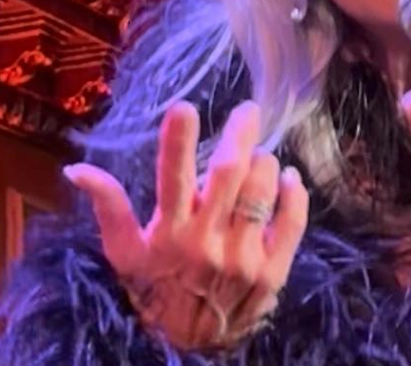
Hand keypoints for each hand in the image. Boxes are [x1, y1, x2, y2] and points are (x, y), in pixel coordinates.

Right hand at [64, 100, 308, 349]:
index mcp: (169, 233)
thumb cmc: (157, 287)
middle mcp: (207, 242)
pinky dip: (295, 194)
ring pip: (261, 191)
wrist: (192, 346)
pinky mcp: (273, 270)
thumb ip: (109, 207)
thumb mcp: (126, 253)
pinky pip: (292, 222)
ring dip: (264, 163)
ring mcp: (243, 257)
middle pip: (228, 174)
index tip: (184, 108)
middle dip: (239, 134)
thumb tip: (77, 169)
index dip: (177, 142)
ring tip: (258, 157)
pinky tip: (290, 177)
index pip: (172, 180)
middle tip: (248, 111)